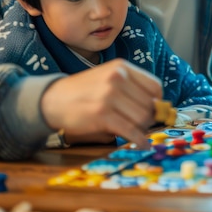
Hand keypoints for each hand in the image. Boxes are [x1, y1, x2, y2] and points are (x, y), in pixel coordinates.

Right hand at [40, 59, 162, 147]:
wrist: (52, 99)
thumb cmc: (84, 91)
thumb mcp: (108, 78)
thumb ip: (131, 88)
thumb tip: (158, 109)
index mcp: (121, 67)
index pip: (155, 86)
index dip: (157, 102)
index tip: (154, 111)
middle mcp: (117, 78)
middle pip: (150, 104)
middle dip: (149, 118)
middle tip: (143, 126)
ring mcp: (109, 95)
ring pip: (142, 118)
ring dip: (142, 129)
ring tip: (135, 132)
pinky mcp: (102, 114)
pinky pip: (130, 130)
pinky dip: (139, 140)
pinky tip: (142, 144)